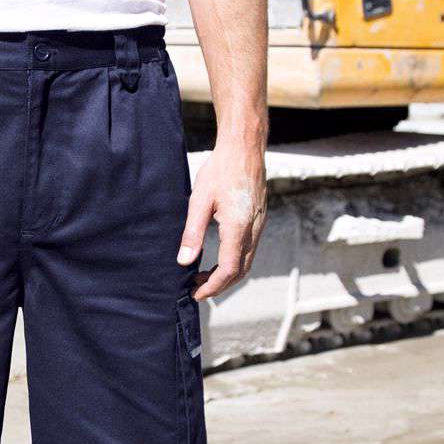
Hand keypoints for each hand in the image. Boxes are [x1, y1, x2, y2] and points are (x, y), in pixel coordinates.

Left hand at [177, 142, 266, 300]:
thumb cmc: (220, 170)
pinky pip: (249, 250)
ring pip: (246, 262)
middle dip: (219, 286)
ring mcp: (259, 226)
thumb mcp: (199, 201)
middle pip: (240, 272)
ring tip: (203, 277)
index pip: (228, 270)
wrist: (245, 148)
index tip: (195, 294)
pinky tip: (217, 258)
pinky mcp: (258, 220)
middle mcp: (253, 230)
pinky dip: (234, 262)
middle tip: (196, 289)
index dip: (212, 286)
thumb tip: (184, 261)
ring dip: (227, 275)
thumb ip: (192, 233)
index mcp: (238, 228)